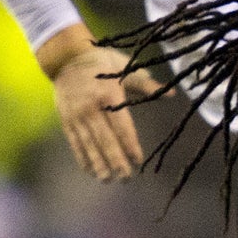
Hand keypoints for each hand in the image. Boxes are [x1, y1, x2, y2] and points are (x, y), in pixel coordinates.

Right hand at [50, 44, 162, 181]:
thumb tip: (172, 94)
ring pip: (89, 145)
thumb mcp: (125, 67)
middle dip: (116, 161)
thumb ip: (147, 85)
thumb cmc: (102, 62)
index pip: (122, 126)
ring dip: (98, 164)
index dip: (130, 145)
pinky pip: (75, 143)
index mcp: (109, 95)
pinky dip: (82, 157)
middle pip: (105, 140)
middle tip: (126, 179)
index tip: (138, 160)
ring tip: (107, 180)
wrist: (66, 57)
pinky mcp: (67, 120)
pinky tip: (90, 170)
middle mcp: (92, 108)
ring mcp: (77, 116)